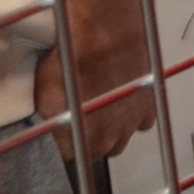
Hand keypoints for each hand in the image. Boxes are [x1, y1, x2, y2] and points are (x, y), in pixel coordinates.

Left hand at [33, 0, 152, 164]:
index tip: (59, 129)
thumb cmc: (74, 61)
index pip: (68, 158)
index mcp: (79, 142)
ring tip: (101, 106)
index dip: (62, 143)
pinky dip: (132, 114)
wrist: (108, 35)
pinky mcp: (149, 106)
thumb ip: (47, 121)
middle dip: (89, 138)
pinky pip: (140, 121)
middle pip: (97, 151)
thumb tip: (44, 129)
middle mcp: (108, 140)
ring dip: (111, 128)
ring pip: (120, 138)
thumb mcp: (44, 94)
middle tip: (79, 116)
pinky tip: (121, 97)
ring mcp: (131, 125)